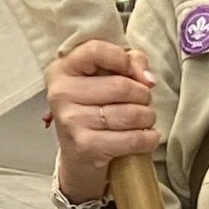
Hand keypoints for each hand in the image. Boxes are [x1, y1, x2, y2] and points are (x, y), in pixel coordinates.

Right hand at [46, 39, 157, 202]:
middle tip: (142, 103)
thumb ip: (129, 63)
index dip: (123, 59)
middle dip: (142, 95)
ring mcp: (71, 121)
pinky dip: (148, 138)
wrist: (79, 158)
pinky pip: (131, 138)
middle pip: (121, 86)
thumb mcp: (106, 78)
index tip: (132, 72)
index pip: (95, 50)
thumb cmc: (94, 110)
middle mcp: (61, 93)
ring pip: (130, 113)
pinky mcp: (85, 146)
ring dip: (147, 117)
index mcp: (62, 69)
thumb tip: (147, 78)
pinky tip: (147, 137)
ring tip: (144, 120)